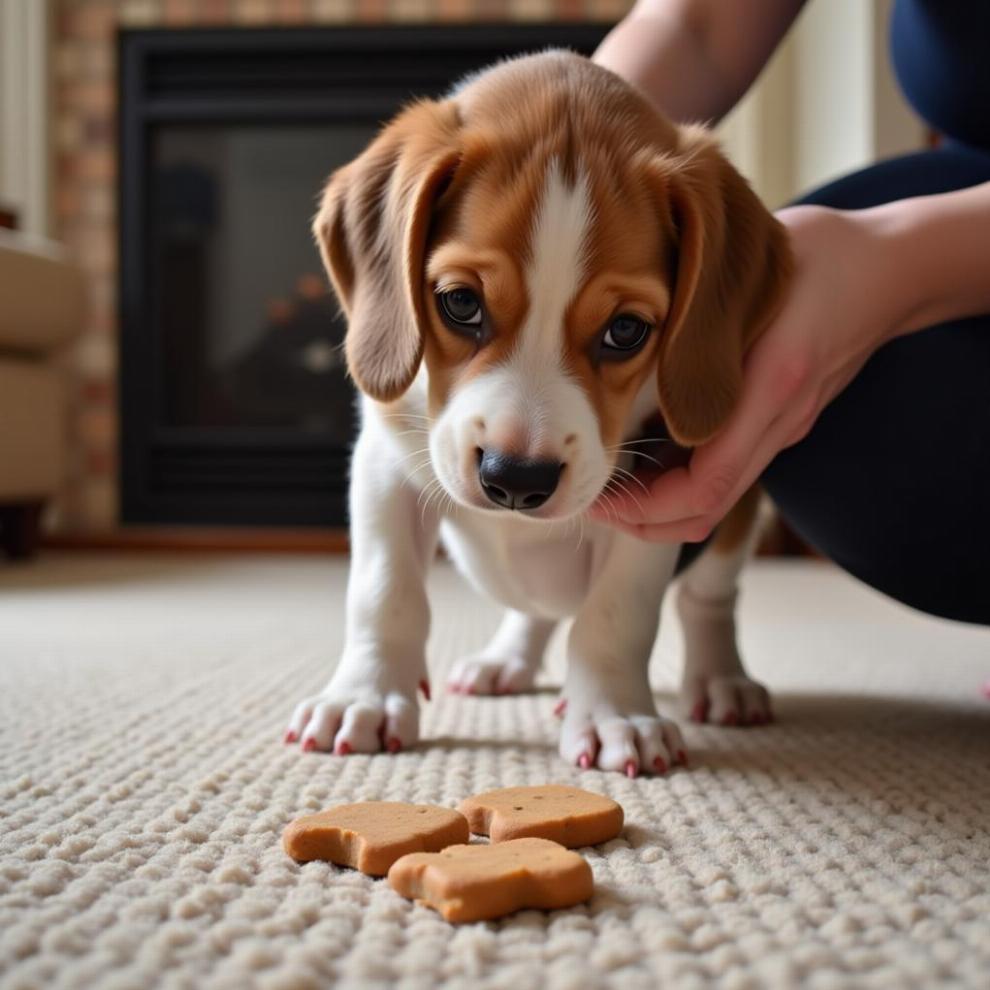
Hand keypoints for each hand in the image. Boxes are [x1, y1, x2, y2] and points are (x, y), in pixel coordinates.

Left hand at [590, 204, 900, 541]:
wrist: (890, 271)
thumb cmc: (817, 256)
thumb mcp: (750, 274)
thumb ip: (695, 314)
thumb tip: (621, 333)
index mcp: (772, 387)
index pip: (706, 485)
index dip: (646, 507)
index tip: (599, 497)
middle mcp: (779, 421)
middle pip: (706, 510)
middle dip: (643, 521)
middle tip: (592, 499)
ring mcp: (784, 429)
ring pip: (715, 497)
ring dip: (659, 504)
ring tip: (609, 480)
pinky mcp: (782, 424)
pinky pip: (726, 470)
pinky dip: (681, 479)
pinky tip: (646, 453)